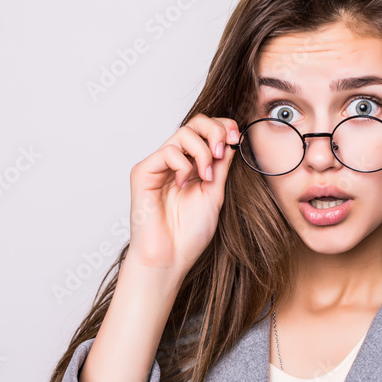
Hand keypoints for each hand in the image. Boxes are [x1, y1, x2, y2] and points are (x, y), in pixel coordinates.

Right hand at [126, 114, 239, 275]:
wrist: (170, 258)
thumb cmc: (189, 235)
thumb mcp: (215, 194)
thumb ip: (221, 166)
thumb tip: (231, 139)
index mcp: (192, 166)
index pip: (206, 131)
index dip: (223, 127)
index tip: (237, 138)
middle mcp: (175, 162)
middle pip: (195, 123)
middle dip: (215, 130)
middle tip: (223, 149)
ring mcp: (159, 165)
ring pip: (183, 132)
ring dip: (202, 150)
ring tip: (206, 175)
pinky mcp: (144, 171)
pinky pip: (168, 151)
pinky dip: (183, 164)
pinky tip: (184, 184)